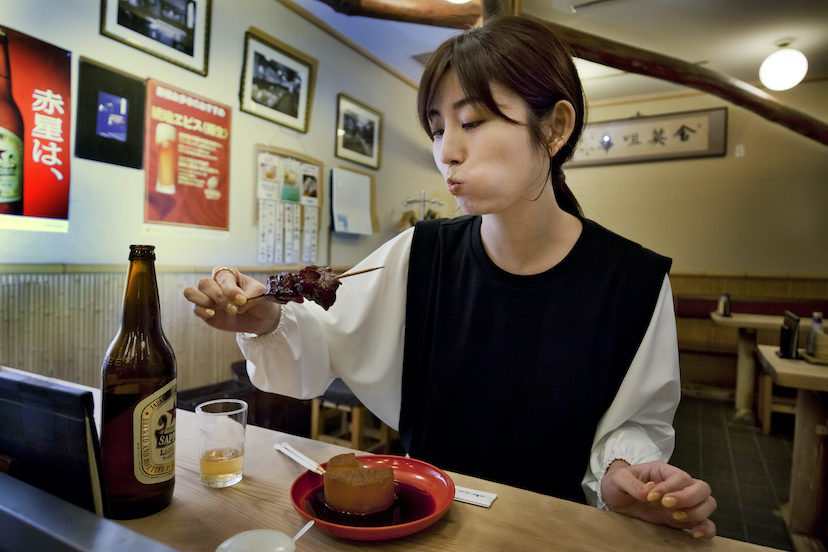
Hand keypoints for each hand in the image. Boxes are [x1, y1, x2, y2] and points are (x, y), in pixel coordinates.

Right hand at [182, 267, 281, 335]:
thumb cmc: (258, 300)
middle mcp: (215, 284)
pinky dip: (202, 311)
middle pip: (204, 283)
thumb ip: (250, 296)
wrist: (260, 317)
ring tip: (221, 309)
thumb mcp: (260, 294)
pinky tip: (213, 314)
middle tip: (234, 308)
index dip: (230, 289)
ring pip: (192, 292)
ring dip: (206, 301)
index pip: (222, 276)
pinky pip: (195, 308)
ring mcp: (208, 298)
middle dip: (219, 297)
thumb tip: (238, 305)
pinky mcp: (205, 312)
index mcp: (228, 274)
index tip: (242, 299)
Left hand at [601, 460, 716, 538]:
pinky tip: (694, 534)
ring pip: (707, 504)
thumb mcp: (618, 480)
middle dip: (688, 498)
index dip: (671, 487)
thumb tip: (649, 491)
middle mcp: (677, 486)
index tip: (653, 496)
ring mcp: (683, 504)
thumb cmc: (617, 484)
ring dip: (697, 512)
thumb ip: (631, 483)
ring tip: (676, 517)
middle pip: (701, 488)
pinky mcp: (682, 520)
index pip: (680, 476)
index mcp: (663, 472)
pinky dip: (706, 529)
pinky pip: (705, 524)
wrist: (614, 501)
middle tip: (667, 506)